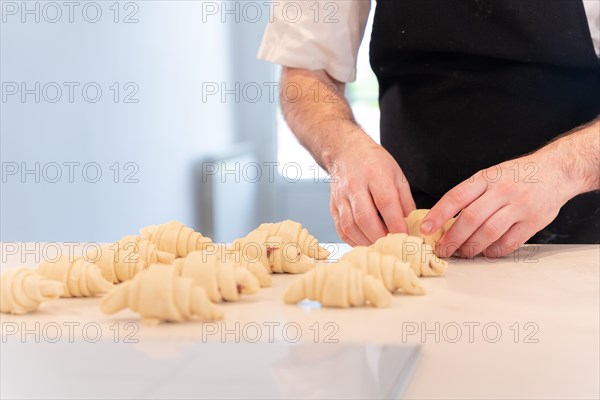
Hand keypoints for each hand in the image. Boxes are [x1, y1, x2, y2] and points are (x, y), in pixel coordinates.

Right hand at [329, 135, 415, 245]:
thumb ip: (405, 201)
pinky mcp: (333, 206)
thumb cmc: (374, 163)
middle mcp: (355, 186)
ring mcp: (341, 197)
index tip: (405, 236)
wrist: (345, 152)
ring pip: (350, 226)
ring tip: (379, 248)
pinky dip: (353, 241)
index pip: (385, 202)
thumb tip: (412, 225)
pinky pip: (341, 229)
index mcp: (375, 174)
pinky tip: (364, 244)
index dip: (395, 222)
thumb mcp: (397, 175)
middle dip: (379, 237)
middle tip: (392, 247)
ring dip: (366, 242)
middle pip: (365, 217)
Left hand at [421, 153, 574, 257]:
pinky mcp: (533, 221)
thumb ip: (470, 195)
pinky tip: (485, 252)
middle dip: (452, 238)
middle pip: (471, 218)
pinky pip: (509, 242)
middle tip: (442, 249)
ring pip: (489, 232)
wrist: (555, 171)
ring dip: (471, 247)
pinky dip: (493, 251)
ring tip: (462, 253)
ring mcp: (519, 206)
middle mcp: (502, 191)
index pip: (456, 197)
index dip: (438, 214)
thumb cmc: (515, 176)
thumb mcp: (490, 175)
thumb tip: (443, 221)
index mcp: (485, 178)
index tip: (425, 229)